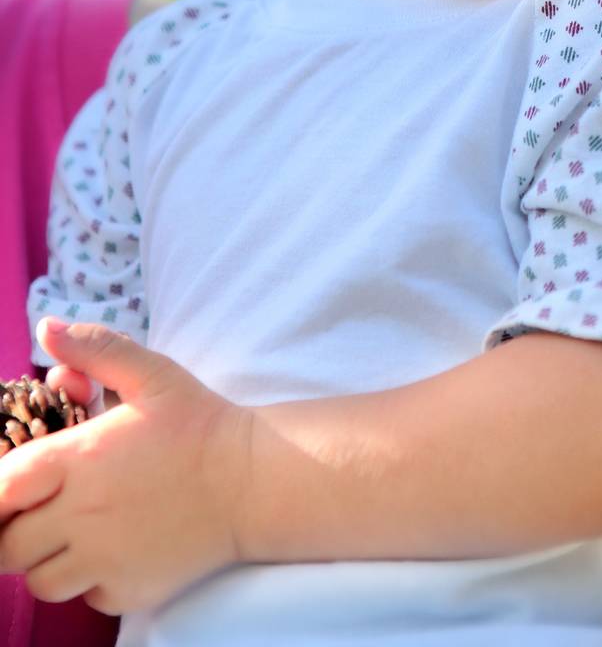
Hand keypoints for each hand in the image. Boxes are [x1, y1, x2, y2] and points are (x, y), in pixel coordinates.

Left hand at [0, 319, 250, 615]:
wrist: (253, 479)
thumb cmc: (200, 423)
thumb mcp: (152, 374)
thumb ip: (96, 349)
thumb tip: (47, 328)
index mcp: (81, 459)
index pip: (2, 489)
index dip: (0, 492)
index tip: (15, 486)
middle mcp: (84, 516)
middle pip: (10, 546)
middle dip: (15, 529)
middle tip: (42, 508)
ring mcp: (105, 559)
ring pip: (40, 581)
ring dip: (46, 559)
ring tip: (74, 531)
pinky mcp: (129, 590)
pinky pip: (85, 597)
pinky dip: (89, 580)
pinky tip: (113, 549)